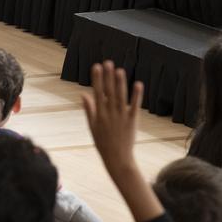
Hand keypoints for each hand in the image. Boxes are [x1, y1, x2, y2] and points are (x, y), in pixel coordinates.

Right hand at [81, 61, 143, 176]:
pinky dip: (136, 95)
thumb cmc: (103, 143)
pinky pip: (134, 106)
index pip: (97, 93)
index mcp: (99, 115)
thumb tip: (83, 94)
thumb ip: (89, 110)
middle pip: (108, 92)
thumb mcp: (92, 127)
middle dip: (108, 77)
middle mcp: (110, 114)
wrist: (117, 158)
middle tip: (108, 62)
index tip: (96, 66)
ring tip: (120, 70)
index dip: (97, 79)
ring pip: (120, 97)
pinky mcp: (132, 120)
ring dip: (120, 83)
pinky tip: (138, 84)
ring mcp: (121, 116)